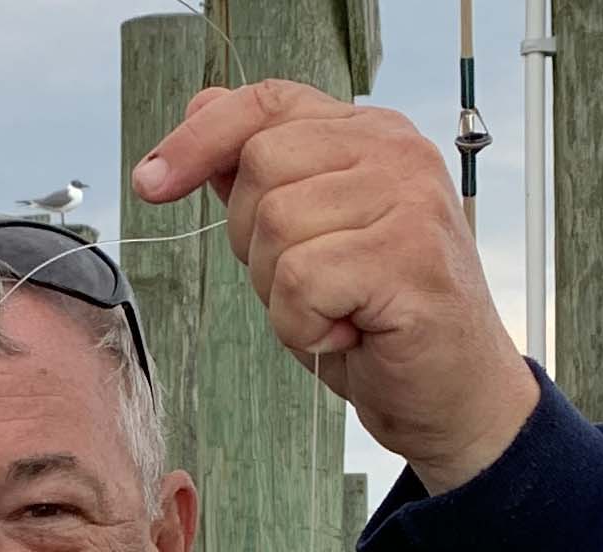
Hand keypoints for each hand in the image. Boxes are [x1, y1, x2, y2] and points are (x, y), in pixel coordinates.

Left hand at [133, 82, 535, 493]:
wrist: (451, 396)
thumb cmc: (378, 325)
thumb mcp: (306, 245)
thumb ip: (263, 181)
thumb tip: (200, 111)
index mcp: (369, 136)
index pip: (267, 104)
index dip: (200, 137)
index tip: (151, 181)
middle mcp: (394, 151)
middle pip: (261, 167)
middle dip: (255, 245)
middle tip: (308, 288)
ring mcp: (407, 197)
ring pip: (276, 225)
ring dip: (282, 294)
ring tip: (334, 313)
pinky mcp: (407, 254)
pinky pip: (300, 282)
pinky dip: (304, 327)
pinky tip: (347, 334)